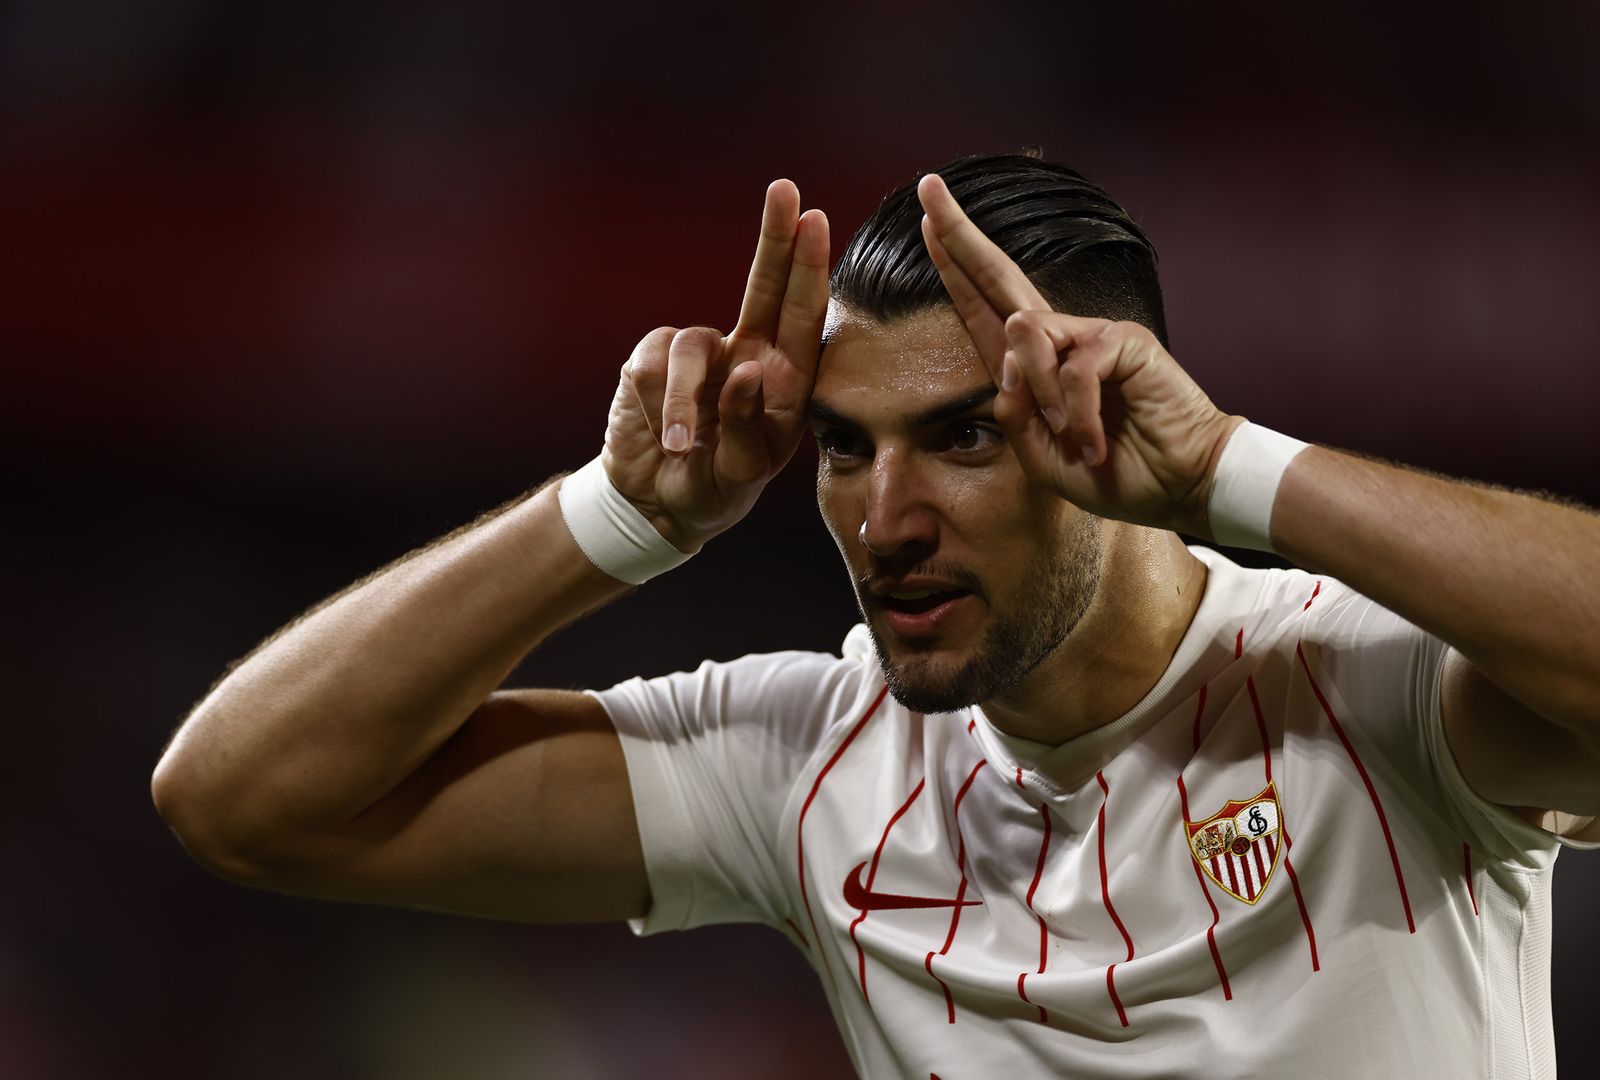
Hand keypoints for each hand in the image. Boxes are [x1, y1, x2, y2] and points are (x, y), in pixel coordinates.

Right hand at [598, 180, 829, 551]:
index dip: (810, 267)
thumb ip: (748, 426)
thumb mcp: (742, 473)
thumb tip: (746, 369)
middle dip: (774, 238)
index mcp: (785, 379)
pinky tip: (659, 436)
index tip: (815, 220)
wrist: (657, 503)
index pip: (804, 316)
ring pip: (691, 351)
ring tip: (680, 448)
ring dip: (682, 406)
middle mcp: (747, 354)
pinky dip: (653, 407)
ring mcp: (700, 354)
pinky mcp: (651, 360)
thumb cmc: (715, 488)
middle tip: (784, 189)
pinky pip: (649, 367)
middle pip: (764, 286)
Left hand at [916, 173, 1242, 537]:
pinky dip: (1074, 411)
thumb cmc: (1116, 474)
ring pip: (1026, 333)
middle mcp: (1061, 338)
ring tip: (1068, 436)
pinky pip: (1073, 367)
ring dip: (1040, 396)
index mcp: (1035, 365)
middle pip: (999, 275)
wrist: (1180, 485)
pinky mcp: (1124, 340)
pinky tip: (1092, 439)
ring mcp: (1092, 334)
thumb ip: (1014, 415)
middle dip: (959, 235)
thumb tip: (1009, 361)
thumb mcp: (1043, 458)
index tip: (925, 222)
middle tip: (929, 190)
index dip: (953, 267)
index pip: (981, 308)